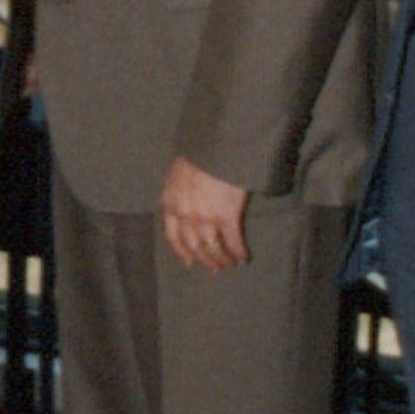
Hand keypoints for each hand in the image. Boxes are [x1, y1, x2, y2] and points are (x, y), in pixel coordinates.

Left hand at [155, 156, 248, 270]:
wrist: (215, 145)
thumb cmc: (198, 153)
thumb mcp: (178, 172)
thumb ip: (178, 191)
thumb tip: (183, 202)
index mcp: (170, 204)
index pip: (173, 236)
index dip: (181, 252)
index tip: (189, 262)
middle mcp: (185, 216)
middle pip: (193, 247)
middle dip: (204, 260)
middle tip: (213, 268)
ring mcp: (206, 218)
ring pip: (213, 248)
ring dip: (222, 259)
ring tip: (230, 263)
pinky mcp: (227, 217)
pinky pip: (233, 241)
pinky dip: (238, 252)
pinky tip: (243, 257)